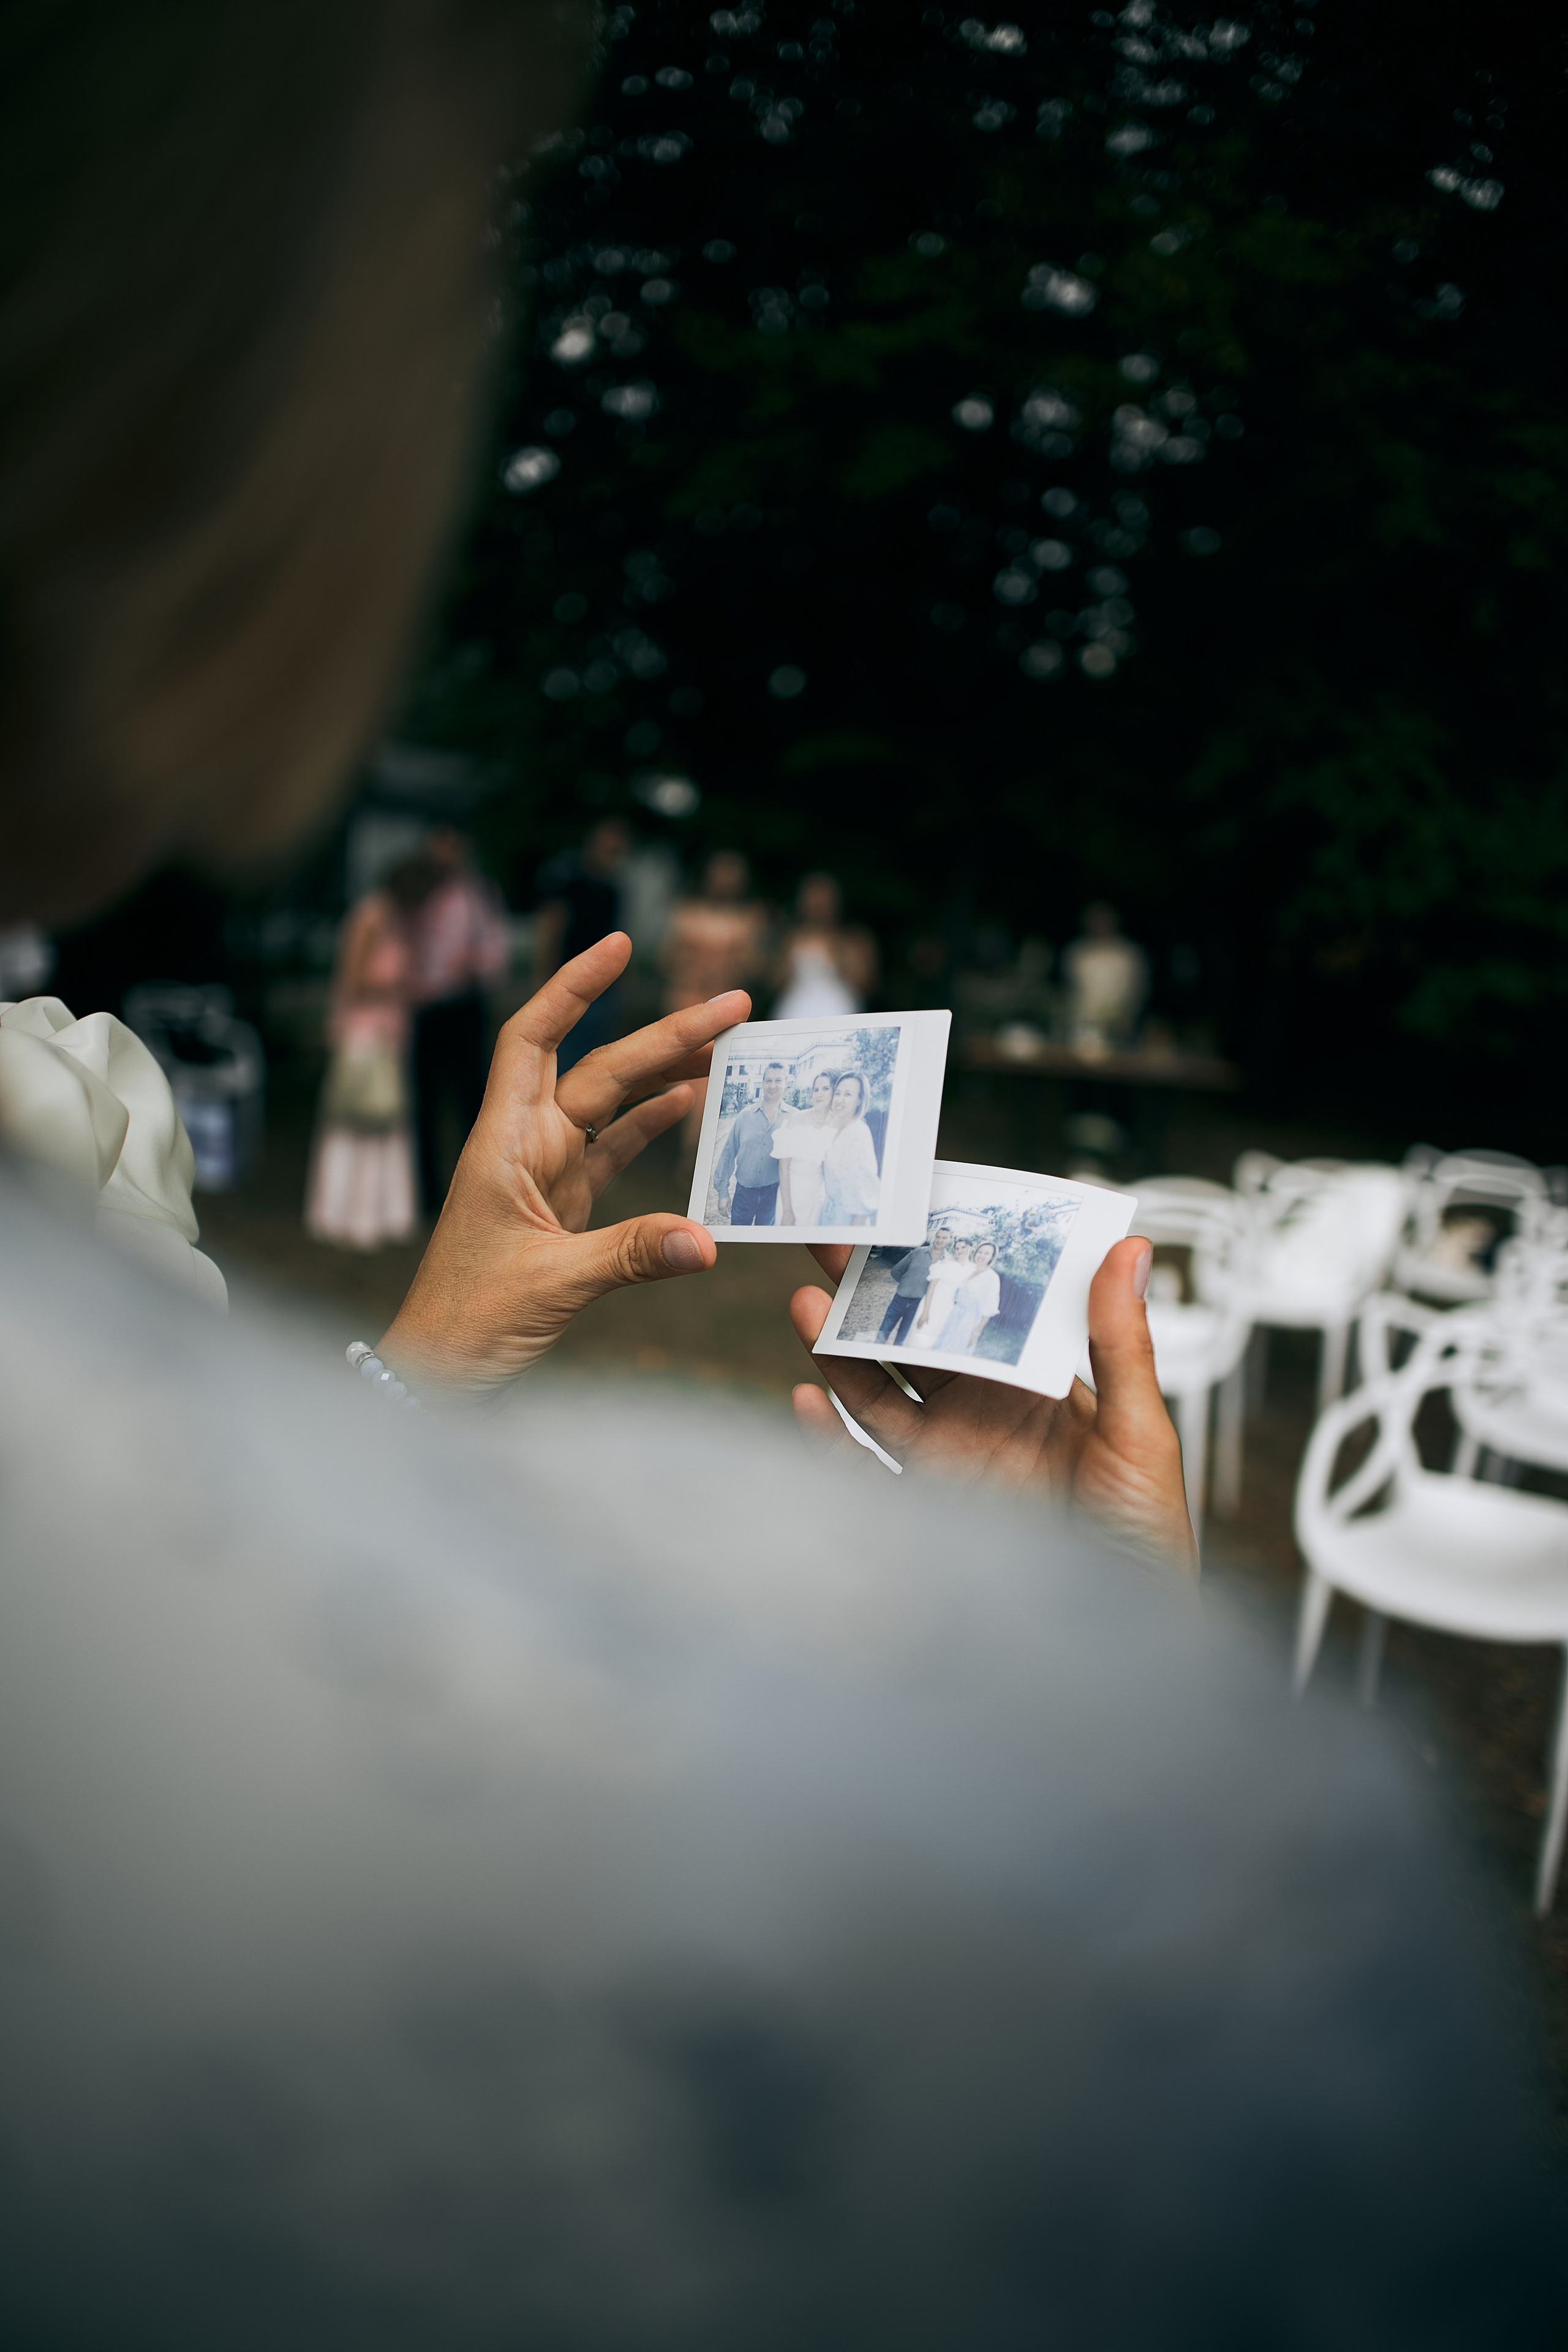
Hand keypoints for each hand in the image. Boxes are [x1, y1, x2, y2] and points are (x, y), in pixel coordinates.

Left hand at [381, 934, 744, 1389]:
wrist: (438, 1375)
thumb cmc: (465, 1324)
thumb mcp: (548, 1285)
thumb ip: (630, 1255)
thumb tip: (708, 1240)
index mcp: (503, 1144)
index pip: (534, 1039)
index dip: (574, 988)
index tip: (620, 945)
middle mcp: (524, 1146)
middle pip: (598, 1069)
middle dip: (663, 1032)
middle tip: (732, 1004)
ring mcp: (546, 1176)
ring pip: (612, 1106)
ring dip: (666, 1073)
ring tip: (727, 1045)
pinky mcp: (564, 1210)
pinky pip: (614, 1152)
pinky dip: (652, 1125)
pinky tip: (690, 1100)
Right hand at [789, 1238, 1196, 1574]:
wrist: (1118, 1651)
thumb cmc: (1147, 1542)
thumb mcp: (1141, 1435)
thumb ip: (1121, 1344)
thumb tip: (1128, 1249)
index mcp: (1041, 1386)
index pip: (987, 1307)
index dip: (950, 1262)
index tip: (917, 1211)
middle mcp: (987, 1416)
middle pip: (920, 1338)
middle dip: (878, 1288)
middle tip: (836, 1236)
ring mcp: (950, 1463)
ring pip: (880, 1392)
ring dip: (841, 1347)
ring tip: (808, 1300)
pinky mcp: (922, 1513)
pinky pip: (862, 1466)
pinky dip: (829, 1434)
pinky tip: (805, 1396)